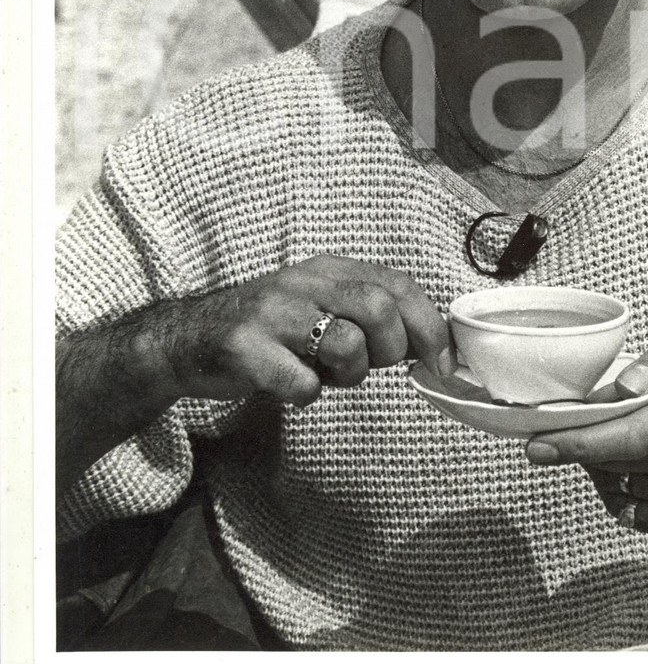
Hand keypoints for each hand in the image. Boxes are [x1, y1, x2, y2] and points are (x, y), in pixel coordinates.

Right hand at [155, 256, 456, 407]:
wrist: (186, 340)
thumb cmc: (269, 330)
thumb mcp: (320, 306)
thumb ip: (368, 314)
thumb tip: (431, 344)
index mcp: (329, 269)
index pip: (398, 284)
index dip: (431, 325)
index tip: (445, 362)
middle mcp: (303, 281)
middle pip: (380, 308)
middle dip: (393, 349)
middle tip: (373, 368)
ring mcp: (273, 312)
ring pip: (347, 345)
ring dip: (348, 376)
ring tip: (324, 373)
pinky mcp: (245, 347)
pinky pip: (303, 383)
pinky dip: (306, 394)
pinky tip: (290, 385)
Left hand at [524, 341, 647, 539]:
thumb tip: (623, 387)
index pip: (626, 437)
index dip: (577, 443)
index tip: (537, 444)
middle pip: (616, 463)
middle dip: (579, 449)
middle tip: (556, 433)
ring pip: (620, 487)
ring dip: (599, 467)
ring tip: (604, 443)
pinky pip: (632, 514)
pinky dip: (616, 491)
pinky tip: (622, 470)